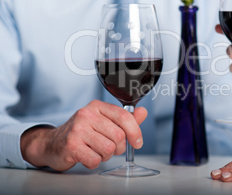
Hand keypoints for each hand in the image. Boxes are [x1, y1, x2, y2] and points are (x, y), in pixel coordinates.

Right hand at [20, 100, 146, 170]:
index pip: (124, 116)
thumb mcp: (103, 121)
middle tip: (110, 148)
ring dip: (106, 155)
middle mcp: (86, 115)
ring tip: (97, 151)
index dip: (135, 131)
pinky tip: (87, 156)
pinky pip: (95, 159)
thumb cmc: (81, 132)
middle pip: (118, 135)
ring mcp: (77, 130)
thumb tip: (143, 112)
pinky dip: (94, 162)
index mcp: (97, 106)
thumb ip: (124, 119)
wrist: (52, 143)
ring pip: (108, 149)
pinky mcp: (71, 146)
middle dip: (119, 147)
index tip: (137, 142)